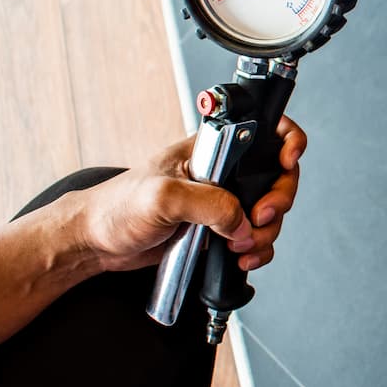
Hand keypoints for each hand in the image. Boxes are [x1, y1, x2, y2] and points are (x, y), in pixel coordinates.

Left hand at [65, 116, 306, 271]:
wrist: (97, 243)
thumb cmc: (117, 207)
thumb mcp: (164, 196)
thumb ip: (209, 203)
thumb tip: (241, 223)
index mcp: (210, 147)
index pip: (263, 128)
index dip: (286, 140)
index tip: (288, 160)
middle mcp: (222, 170)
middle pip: (276, 177)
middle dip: (278, 202)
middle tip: (259, 219)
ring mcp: (222, 199)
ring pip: (268, 212)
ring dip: (266, 233)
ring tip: (243, 248)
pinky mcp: (218, 227)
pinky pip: (253, 237)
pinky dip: (255, 250)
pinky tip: (240, 258)